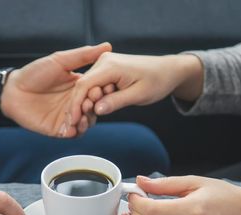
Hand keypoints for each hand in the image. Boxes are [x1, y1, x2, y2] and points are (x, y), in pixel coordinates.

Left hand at [0, 43, 111, 137]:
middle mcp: (75, 103)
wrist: (13, 90)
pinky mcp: (58, 129)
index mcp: (79, 87)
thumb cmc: (34, 73)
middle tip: (91, 101)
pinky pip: (73, 134)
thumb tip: (107, 46)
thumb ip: (83, 55)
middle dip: (95, 106)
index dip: (102, 91)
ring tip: (84, 113)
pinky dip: (77, 130)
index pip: (97, 92)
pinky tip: (75, 124)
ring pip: (86, 123)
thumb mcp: (60, 61)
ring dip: (88, 119)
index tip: (102, 88)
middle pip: (94, 108)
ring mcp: (68, 117)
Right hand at [71, 53, 202, 119]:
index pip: (84, 85)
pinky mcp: (107, 69)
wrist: (168, 70)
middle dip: (80, 106)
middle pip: (82, 86)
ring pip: (87, 87)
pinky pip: (94, 85)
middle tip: (79, 125)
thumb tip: (96, 110)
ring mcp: (104, 64)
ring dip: (88, 103)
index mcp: (110, 65)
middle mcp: (104, 61)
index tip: (73, 122)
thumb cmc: (157, 81)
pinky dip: (94, 98)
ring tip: (90, 119)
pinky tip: (99, 109)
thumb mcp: (139, 95)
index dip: (76, 104)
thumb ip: (116, 102)